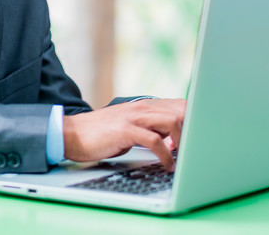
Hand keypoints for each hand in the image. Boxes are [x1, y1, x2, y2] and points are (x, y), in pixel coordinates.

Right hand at [62, 98, 185, 170]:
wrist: (73, 133)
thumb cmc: (102, 133)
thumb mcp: (131, 126)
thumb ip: (151, 127)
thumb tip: (174, 139)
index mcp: (145, 105)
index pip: (180, 105)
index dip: (193, 121)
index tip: (195, 139)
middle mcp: (142, 107)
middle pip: (181, 110)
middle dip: (192, 130)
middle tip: (191, 149)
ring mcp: (134, 117)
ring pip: (172, 121)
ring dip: (182, 141)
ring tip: (180, 157)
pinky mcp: (125, 130)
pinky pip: (154, 140)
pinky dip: (165, 155)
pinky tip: (167, 164)